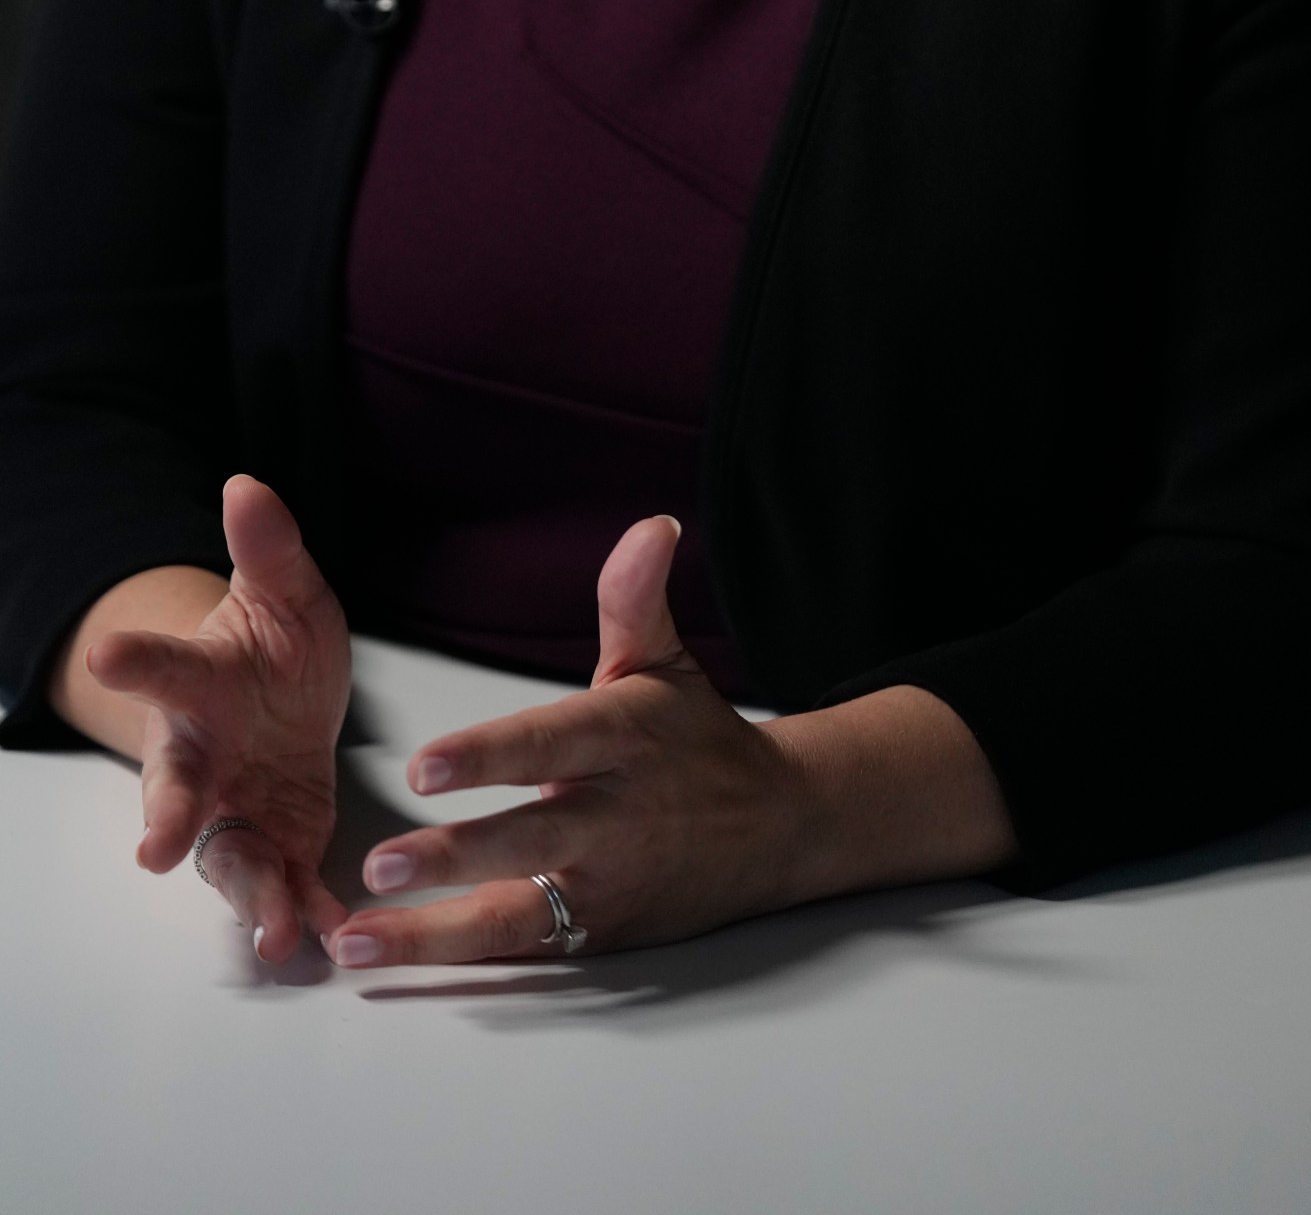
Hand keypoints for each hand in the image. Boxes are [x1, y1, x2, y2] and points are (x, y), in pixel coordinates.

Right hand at [86, 475, 350, 964]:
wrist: (283, 703)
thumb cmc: (271, 647)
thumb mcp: (286, 589)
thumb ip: (269, 546)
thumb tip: (247, 482)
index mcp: (198, 686)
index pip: (160, 667)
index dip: (132, 659)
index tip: (104, 651)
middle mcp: (202, 760)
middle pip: (177, 793)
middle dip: (165, 821)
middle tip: (152, 850)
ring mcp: (235, 812)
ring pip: (230, 859)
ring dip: (251, 897)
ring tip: (273, 932)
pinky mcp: (279, 847)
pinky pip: (289, 886)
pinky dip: (310, 913)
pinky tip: (334, 938)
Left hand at [330, 514, 1015, 968]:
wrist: (777, 829)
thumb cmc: (699, 739)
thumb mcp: (666, 662)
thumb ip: (634, 598)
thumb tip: (650, 527)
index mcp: (623, 738)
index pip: (549, 744)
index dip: (488, 756)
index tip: (424, 765)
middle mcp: (614, 815)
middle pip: (529, 836)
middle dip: (454, 855)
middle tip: (381, 862)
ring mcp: (606, 883)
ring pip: (516, 912)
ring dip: (432, 930)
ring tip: (357, 934)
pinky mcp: (598, 934)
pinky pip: (524, 948)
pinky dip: (457, 955)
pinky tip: (391, 959)